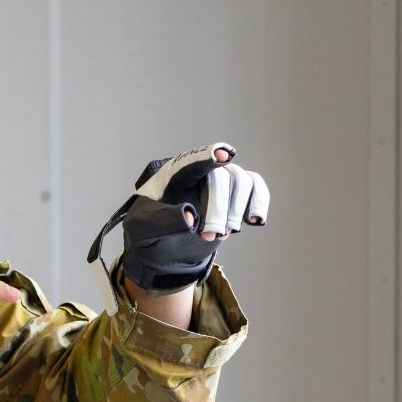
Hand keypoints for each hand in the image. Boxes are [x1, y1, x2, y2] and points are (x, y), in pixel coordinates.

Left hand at [87, 143, 270, 294]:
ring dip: (236, 211)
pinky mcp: (236, 195)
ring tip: (221, 236)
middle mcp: (201, 172)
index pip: (191, 162)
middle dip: (218, 209)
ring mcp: (221, 181)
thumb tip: (188, 216)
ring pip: (241, 182)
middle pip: (220, 178)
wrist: (163, 246)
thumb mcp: (143, 229)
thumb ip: (161, 220)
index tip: (222, 155)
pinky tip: (255, 221)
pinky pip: (255, 188)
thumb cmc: (150, 231)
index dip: (207, 157)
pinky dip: (259, 202)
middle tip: (208, 236)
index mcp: (173, 174)